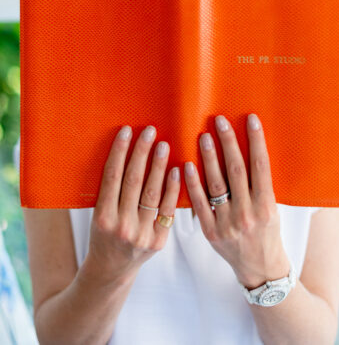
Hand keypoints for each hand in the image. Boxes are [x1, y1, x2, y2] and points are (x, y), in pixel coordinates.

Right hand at [84, 124, 180, 285]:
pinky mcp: (159, 241)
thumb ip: (110, 191)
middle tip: (150, 131)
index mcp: (102, 217)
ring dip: (159, 166)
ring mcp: (142, 235)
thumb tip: (126, 152)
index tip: (127, 131)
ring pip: (152, 193)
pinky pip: (168, 210)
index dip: (120, 152)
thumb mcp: (98, 215)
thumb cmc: (103, 235)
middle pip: (134, 181)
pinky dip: (173, 189)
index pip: (112, 177)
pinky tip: (176, 170)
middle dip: (142, 153)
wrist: (111, 270)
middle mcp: (121, 226)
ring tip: (164, 145)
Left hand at [184, 113, 289, 289]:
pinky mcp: (211, 232)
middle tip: (219, 121)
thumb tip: (248, 149)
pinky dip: (192, 183)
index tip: (250, 119)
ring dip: (209, 158)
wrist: (260, 267)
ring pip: (216, 184)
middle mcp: (248, 213)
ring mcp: (228, 223)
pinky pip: (199, 204)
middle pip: (236, 170)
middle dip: (228, 143)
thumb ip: (260, 184)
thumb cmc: (268, 231)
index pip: (261, 166)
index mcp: (267, 205)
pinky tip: (187, 165)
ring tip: (203, 136)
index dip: (256, 140)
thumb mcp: (272, 208)